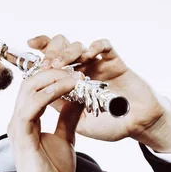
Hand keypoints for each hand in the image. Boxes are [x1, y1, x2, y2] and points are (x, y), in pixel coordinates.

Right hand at [7, 67, 84, 171]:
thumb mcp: (66, 138)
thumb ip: (68, 117)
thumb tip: (77, 97)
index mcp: (26, 120)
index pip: (34, 87)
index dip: (52, 73)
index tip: (75, 69)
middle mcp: (18, 120)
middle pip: (29, 81)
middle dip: (53, 69)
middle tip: (76, 67)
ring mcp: (18, 127)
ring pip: (29, 88)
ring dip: (53, 77)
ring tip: (75, 75)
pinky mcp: (22, 136)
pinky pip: (32, 106)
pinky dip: (50, 92)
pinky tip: (68, 87)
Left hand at [27, 35, 170, 141]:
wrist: (140, 126)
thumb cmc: (113, 126)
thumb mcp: (81, 124)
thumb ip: (64, 112)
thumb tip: (41, 101)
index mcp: (70, 83)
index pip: (51, 62)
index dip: (40, 50)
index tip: (29, 45)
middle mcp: (82, 70)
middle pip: (62, 48)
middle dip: (51, 51)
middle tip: (47, 63)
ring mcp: (98, 65)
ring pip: (78, 46)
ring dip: (68, 52)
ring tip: (61, 63)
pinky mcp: (115, 62)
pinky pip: (104, 46)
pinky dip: (95, 47)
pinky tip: (89, 54)